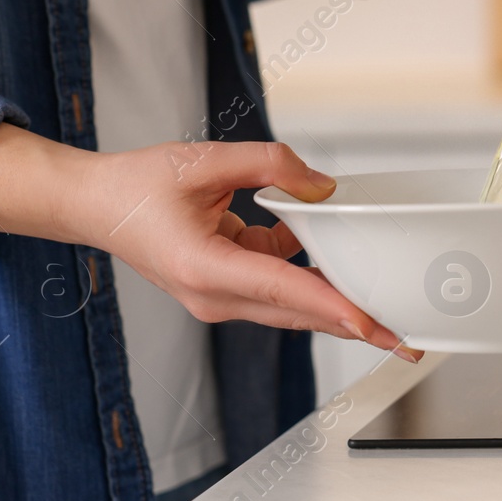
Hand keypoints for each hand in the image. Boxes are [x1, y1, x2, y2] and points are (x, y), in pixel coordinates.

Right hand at [0, 126, 421, 362]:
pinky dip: (311, 281)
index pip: (285, 292)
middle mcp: (215, 296)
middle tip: (409, 340)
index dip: (333, 307)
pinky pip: (280, 289)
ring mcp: (220, 299)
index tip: (373, 324)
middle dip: (357, 327)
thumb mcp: (205, 160)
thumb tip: (322, 187)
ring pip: (294, 308)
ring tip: (393, 315)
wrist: (92, 206)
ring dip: (340, 308)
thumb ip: (270, 165)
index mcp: (205, 268)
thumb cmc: (136, 186)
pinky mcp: (225, 290)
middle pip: (300, 315)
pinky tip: (339, 265)